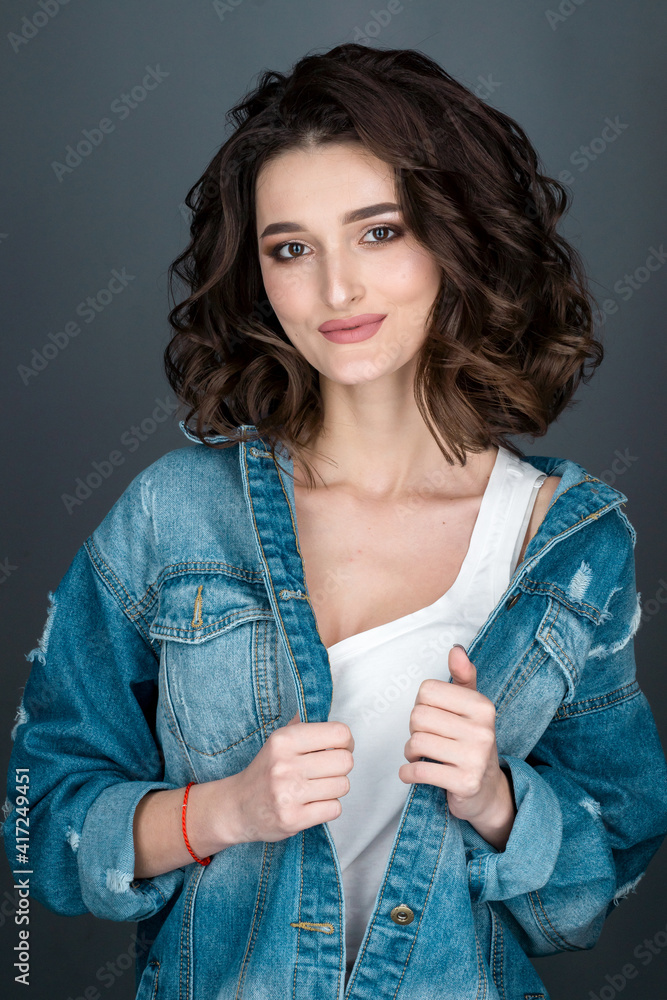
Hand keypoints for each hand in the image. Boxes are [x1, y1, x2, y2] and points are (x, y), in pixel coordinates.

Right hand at [223, 713, 354, 845]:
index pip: (339, 733)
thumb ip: (302, 726)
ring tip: (316, 788)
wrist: (237, 807)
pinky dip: (328, 807)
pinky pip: (335, 809)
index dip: (347, 742)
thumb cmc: (265, 771)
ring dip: (334, 789)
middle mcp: (285, 765)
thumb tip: (325, 711)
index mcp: (284, 740)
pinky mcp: (293, 819)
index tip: (340, 748)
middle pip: (345, 761)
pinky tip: (312, 804)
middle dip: (341, 767)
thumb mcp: (278, 741)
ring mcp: (289, 793)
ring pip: (343, 786)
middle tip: (328, 771)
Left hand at [398, 645, 515, 850]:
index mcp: (483, 706)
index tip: (433, 718)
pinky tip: (414, 773)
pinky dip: (408, 773)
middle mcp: (483, 730)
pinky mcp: (464, 783)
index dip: (422, 705)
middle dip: (414, 729)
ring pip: (415, 742)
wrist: (487, 791)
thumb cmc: (471, 742)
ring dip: (410, 752)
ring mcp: (476, 758)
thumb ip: (462, 678)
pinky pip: (418, 772)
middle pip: (418, 716)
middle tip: (427, 739)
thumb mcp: (470, 708)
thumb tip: (456, 650)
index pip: (427, 691)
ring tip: (422, 756)